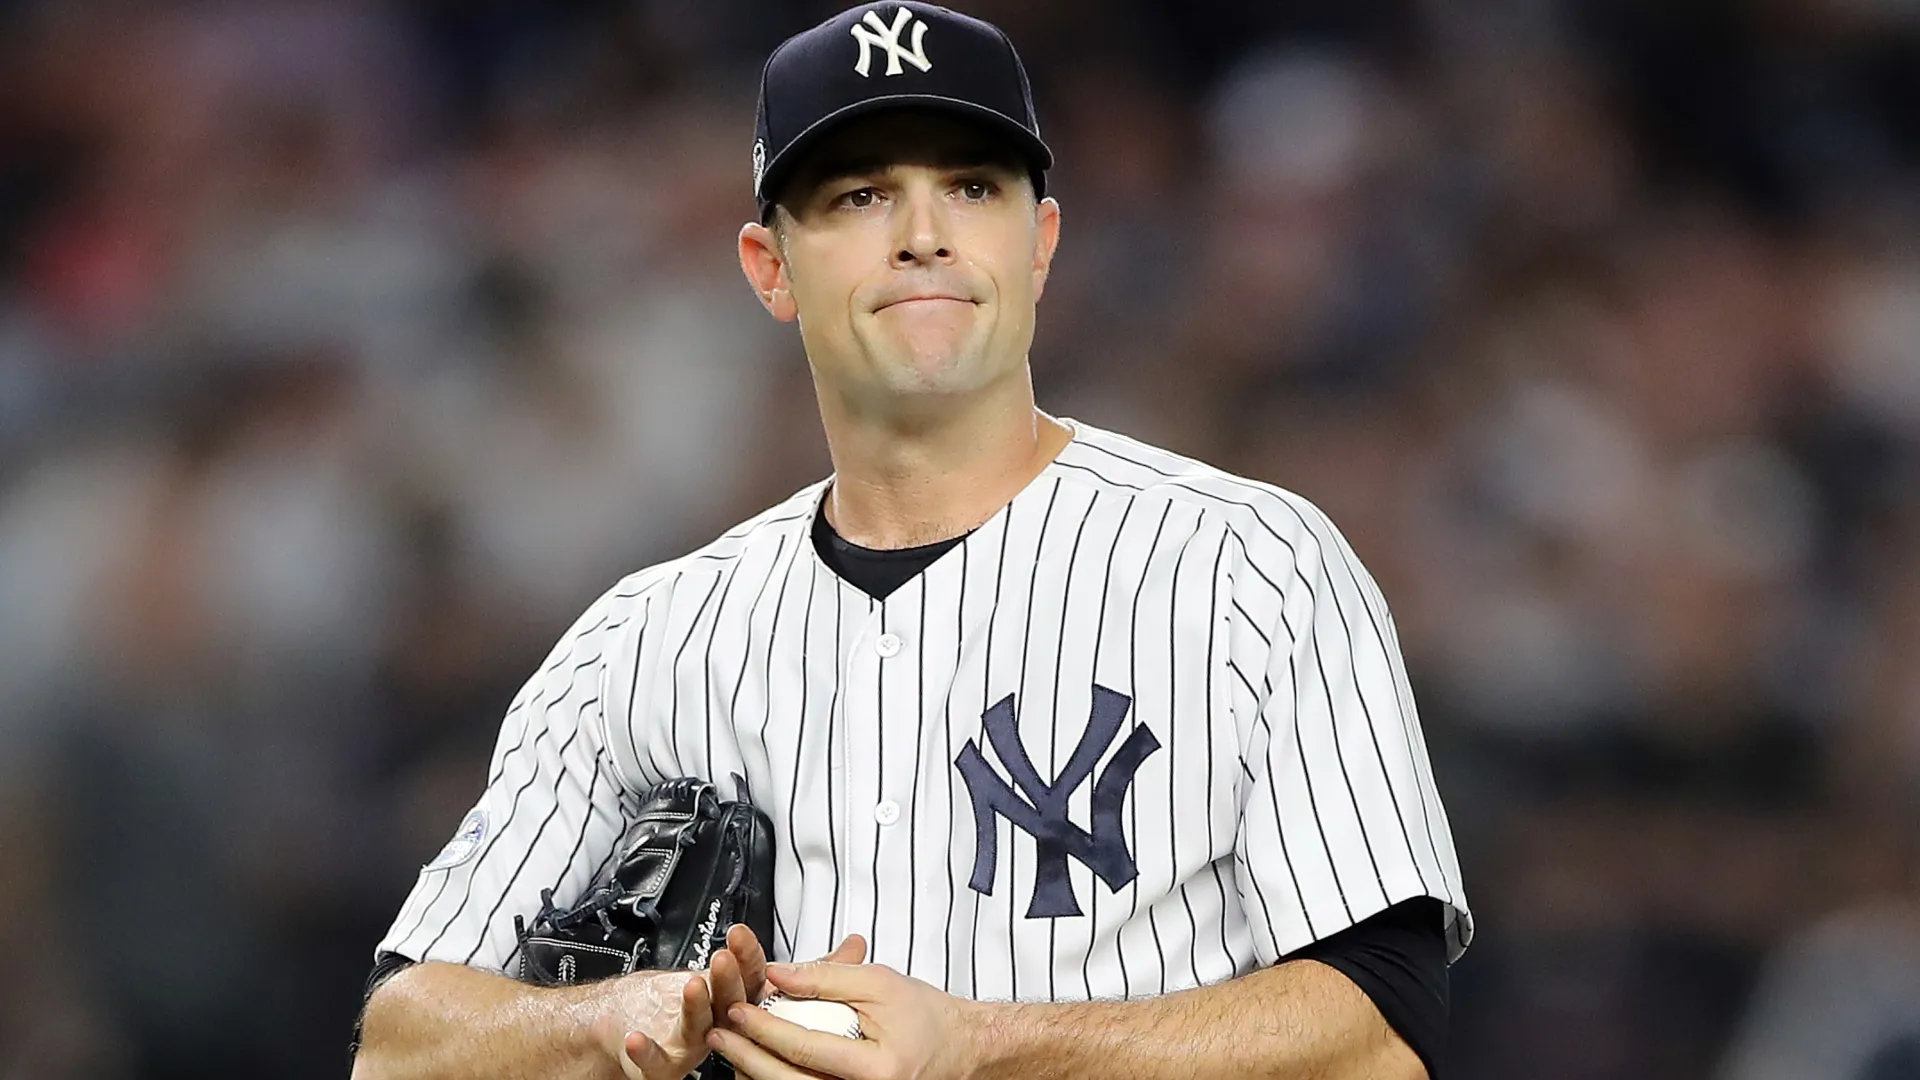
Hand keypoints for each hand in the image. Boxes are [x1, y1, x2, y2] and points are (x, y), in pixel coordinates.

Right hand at [612, 929, 867, 1079]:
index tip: (742, 933)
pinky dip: (645, 1049)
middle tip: (725, 956)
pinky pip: (654, 1059)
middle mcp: (714, 1011)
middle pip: (722, 993)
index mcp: (743, 994)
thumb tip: (856, 946)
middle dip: (723, 973)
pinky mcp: (662, 1060)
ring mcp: (687, 1036)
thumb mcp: (770, 990)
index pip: (750, 970)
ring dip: (691, 1003)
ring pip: (692, 1020)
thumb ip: (816, 972)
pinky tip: (639, 1040)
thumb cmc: (710, 1007)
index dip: (747, 953)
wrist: (635, 1019)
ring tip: (692, 986)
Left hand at [707, 945, 985, 1079]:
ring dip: (755, 1070)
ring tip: (729, 1046)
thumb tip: (778, 974)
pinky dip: (779, 1077)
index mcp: (876, 1069)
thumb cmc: (928, 1019)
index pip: (804, 1048)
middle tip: (720, 1031)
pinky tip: (759, 1063)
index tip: (738, 1008)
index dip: (765, 1026)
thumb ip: (827, 977)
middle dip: (746, 1055)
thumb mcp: (881, 984)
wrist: (959, 1049)